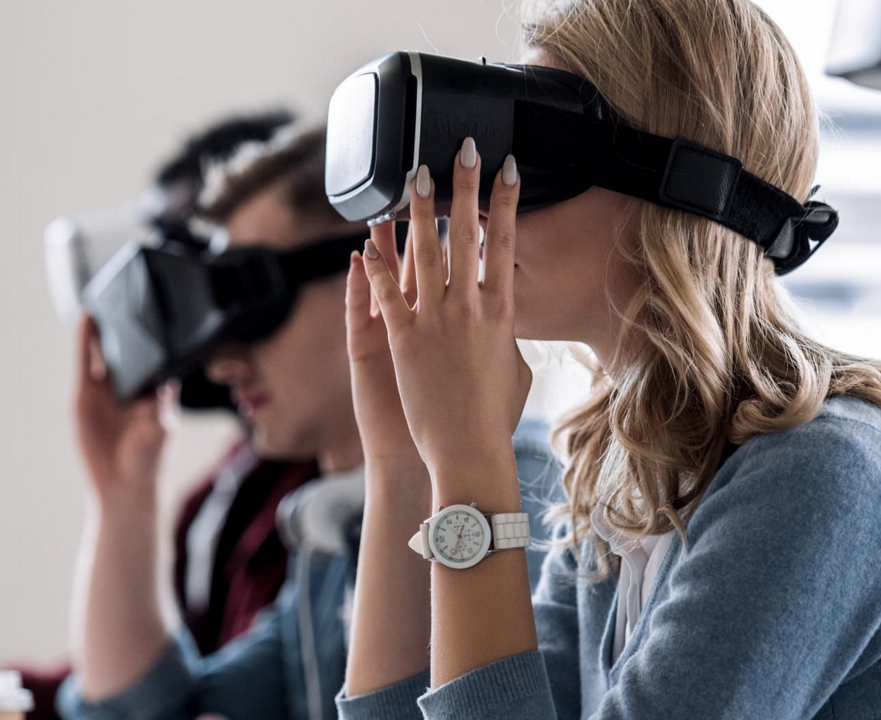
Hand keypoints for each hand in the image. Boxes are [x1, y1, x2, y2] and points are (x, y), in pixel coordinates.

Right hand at [73, 316, 176, 505]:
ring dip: (104, 327)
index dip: (154, 331)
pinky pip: (85, 363)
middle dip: (126, 324)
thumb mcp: (160, 427)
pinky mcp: (85, 395)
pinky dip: (85, 341)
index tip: (154, 305)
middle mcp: (131, 386)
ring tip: (104, 298)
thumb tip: (161, 381)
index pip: (155, 352)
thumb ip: (158, 404)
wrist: (123, 485)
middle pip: (128, 347)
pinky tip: (87, 319)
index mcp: (155, 389)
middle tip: (126, 292)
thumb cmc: (150, 458)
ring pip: (105, 350)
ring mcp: (107, 389)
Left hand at [358, 138, 530, 483]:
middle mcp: (470, 308)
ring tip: (415, 174)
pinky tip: (366, 243)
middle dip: (464, 185)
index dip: (506, 201)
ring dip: (419, 210)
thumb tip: (505, 322)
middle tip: (462, 148)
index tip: (508, 168)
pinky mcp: (402, 339)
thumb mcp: (515, 370)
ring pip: (425, 252)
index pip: (505, 243)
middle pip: (466, 234)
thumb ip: (507, 338)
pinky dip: (376, 267)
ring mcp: (435, 321)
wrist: (469, 451)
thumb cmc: (495, 417)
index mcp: (502, 312)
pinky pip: (386, 293)